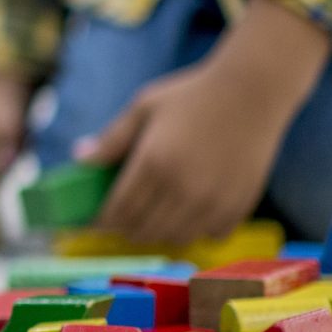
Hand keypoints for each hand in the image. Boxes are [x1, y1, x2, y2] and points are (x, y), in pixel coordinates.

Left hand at [82, 0, 326, 245]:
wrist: (252, 92)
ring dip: (159, 235)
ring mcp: (214, 201)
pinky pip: (211, 236)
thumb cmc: (191, 96)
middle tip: (120, 221)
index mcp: (153, 164)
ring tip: (151, 220)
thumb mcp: (143, 108)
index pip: (119, 211)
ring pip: (177, 239)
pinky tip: (189, 215)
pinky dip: (196, 232)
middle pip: (144, 231)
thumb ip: (112, 139)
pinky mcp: (240, 205)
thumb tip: (80, 158)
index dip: (102, 221)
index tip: (95, 221)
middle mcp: (183, 189)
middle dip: (126, 229)